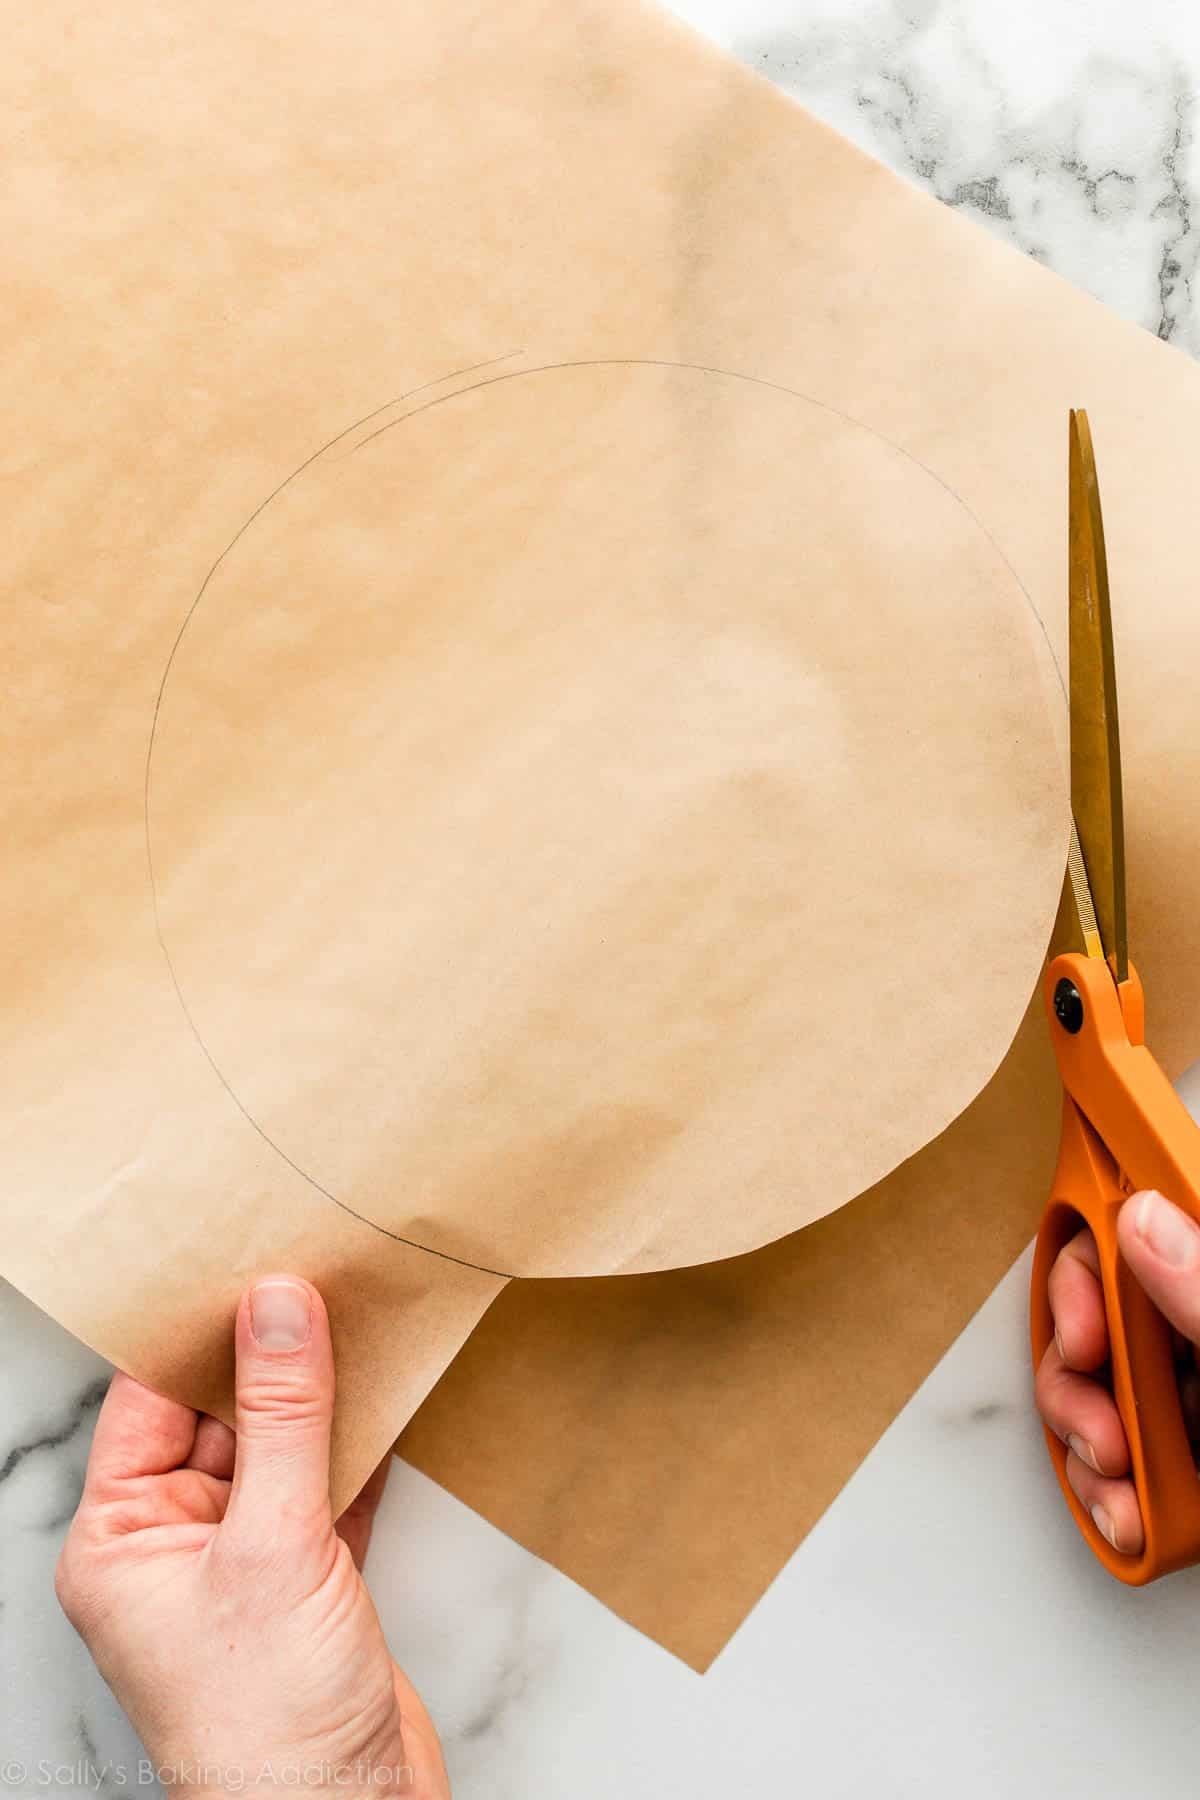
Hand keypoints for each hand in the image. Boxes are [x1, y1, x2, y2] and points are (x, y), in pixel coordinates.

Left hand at [55, 1277, 449, 1799]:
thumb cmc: (269, 1725)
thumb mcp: (272, 1545)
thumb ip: (283, 1417)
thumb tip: (278, 1305)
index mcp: (122, 1540)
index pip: (151, 1402)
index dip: (200, 1331)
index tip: (251, 1256)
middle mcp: (174, 1545)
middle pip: (222, 1416)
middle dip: (271, 1353)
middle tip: (321, 1272)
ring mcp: (244, 1562)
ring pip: (281, 1447)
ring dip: (323, 1393)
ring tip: (364, 1313)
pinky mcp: (308, 1579)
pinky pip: (327, 1485)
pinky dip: (360, 1443)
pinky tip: (390, 1390)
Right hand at [1034, 1188, 1199, 1555]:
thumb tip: (1143, 1220)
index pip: (1131, 1230)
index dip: (1086, 1272)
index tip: (1084, 1336)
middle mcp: (1194, 1332)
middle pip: (1097, 1314)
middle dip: (1075, 1380)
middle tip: (1099, 1428)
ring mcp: (1191, 1395)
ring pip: (1094, 1388)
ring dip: (1084, 1445)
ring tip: (1115, 1488)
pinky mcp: (1184, 1457)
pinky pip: (1115, 1453)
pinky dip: (1107, 1493)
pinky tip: (1125, 1519)